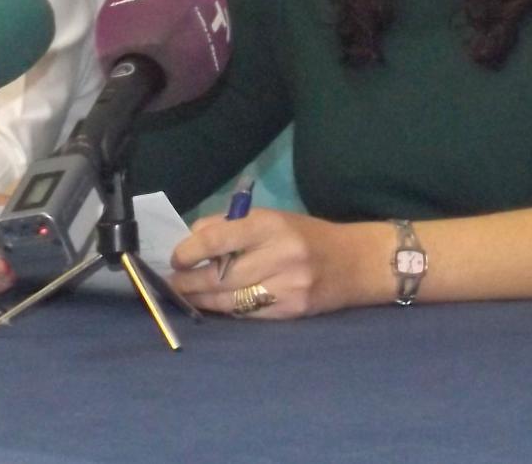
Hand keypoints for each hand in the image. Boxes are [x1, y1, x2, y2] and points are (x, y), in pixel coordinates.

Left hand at [168, 209, 384, 318]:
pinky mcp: (291, 311)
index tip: (177, 258)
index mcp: (272, 224)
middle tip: (173, 282)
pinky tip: (215, 305)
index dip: (189, 250)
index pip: (218, 238)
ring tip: (188, 295)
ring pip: (229, 299)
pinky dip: (226, 310)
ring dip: (202, 300)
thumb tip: (191, 239)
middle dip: (189, 281)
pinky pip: (247, 313)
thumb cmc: (308, 236)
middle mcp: (280, 255)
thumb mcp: (274, 218)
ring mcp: (287, 286)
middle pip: (219, 275)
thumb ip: (232, 225)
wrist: (358, 262)